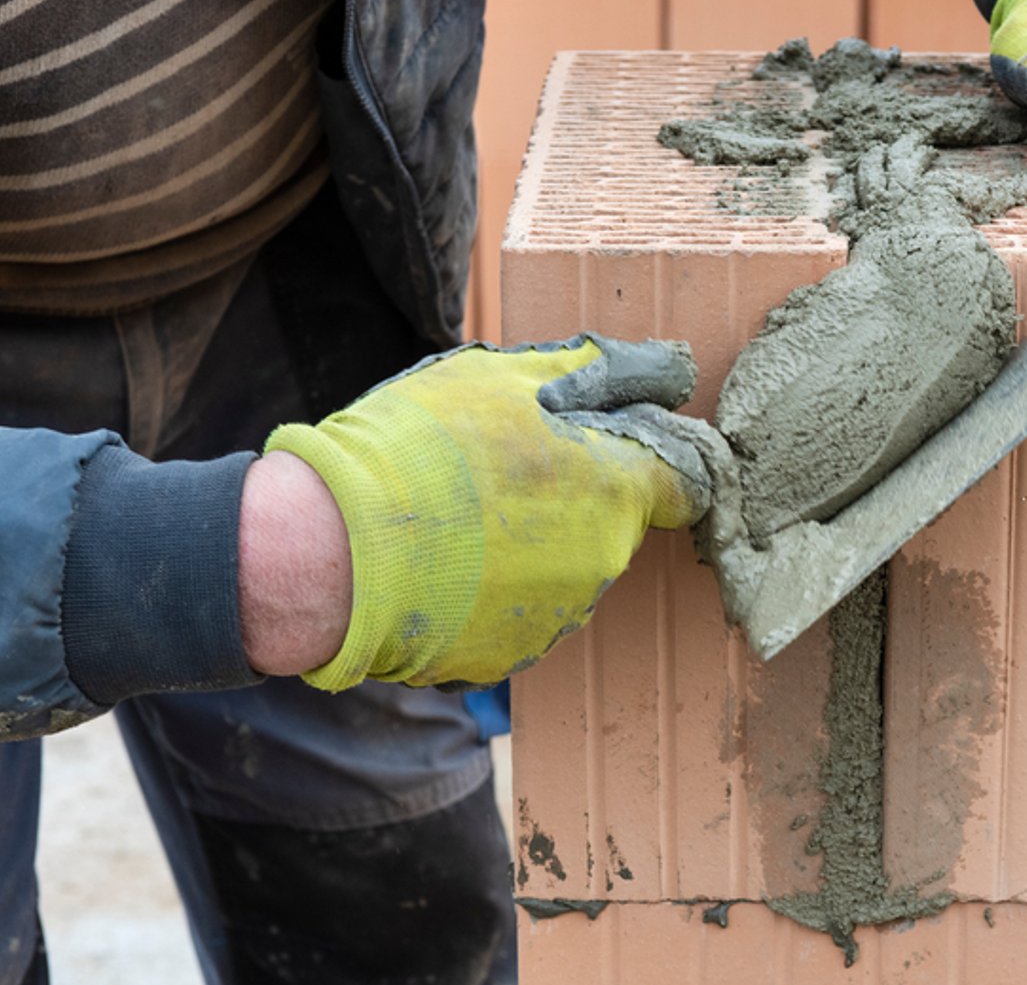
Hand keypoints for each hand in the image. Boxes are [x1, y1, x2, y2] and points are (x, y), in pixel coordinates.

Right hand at [261, 336, 724, 689]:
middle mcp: (604, 560)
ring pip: (567, 567)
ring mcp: (560, 614)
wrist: (337, 549)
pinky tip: (446, 560)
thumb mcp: (510, 378)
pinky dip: (495, 588)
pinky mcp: (512, 654)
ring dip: (535, 542)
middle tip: (507, 468)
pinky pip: (520, 611)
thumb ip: (604, 374)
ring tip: (463, 513)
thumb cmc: (421, 448)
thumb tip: (673, 371)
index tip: (624, 448)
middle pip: (618, 522)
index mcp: (616, 488)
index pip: (689, 483)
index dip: (661, 460)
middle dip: (580, 494)